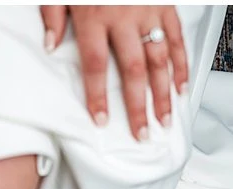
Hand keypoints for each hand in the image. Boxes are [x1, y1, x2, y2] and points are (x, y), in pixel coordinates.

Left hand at [40, 5, 188, 140]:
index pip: (95, 65)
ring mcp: (149, 12)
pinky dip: (182, 64)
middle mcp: (124, 17)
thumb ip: (53, 17)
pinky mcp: (166, 6)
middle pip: (133, 69)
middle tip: (142, 132)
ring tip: (164, 119)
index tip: (101, 119)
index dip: (98, 94)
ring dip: (164, 92)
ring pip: (160, 58)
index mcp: (94, 16)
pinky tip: (181, 86)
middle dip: (138, 105)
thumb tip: (50, 47)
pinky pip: (177, 39)